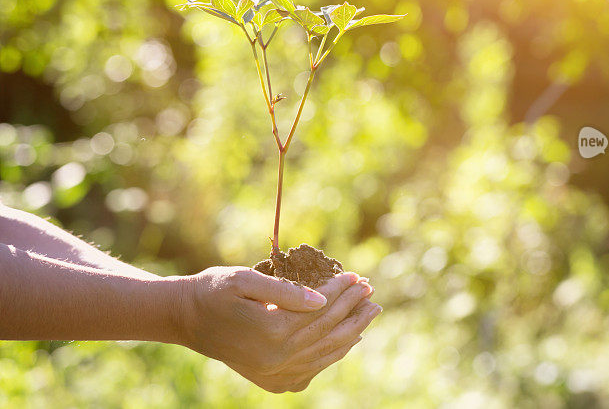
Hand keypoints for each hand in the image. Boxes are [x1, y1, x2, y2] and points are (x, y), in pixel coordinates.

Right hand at [177, 267, 381, 392]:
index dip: (341, 290)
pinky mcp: (273, 381)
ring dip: (353, 330)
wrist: (187, 319)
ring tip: (370, 311)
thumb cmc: (215, 291)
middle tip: (371, 291)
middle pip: (329, 331)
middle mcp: (277, 358)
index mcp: (272, 330)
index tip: (358, 276)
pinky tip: (349, 339)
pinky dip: (334, 353)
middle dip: (354, 308)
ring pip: (327, 352)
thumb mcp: (245, 280)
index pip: (320, 308)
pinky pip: (314, 369)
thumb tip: (322, 299)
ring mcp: (276, 374)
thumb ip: (285, 291)